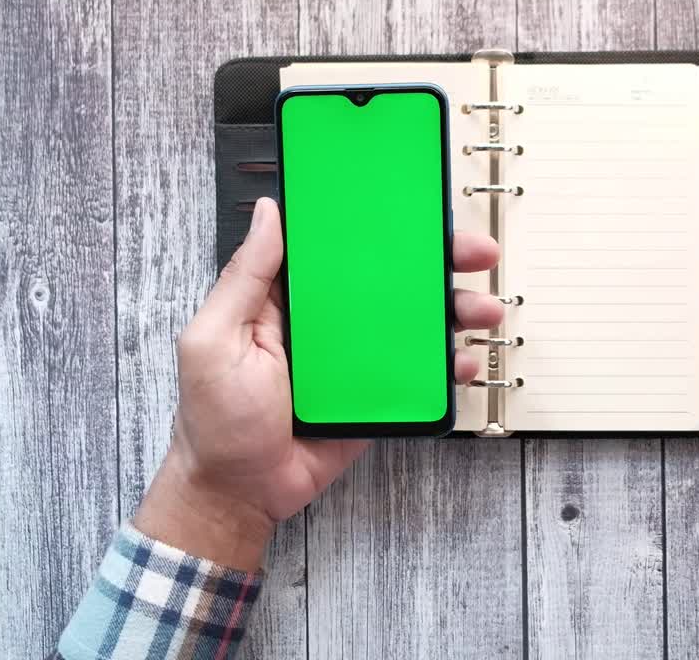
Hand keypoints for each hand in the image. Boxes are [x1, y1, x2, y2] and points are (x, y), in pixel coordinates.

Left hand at [133, 197, 503, 569]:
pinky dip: (447, 366)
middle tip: (475, 252)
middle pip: (391, 279)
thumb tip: (268, 214)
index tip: (417, 207)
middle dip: (439, 261)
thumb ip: (245, 276)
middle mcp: (328, 321)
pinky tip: (462, 361)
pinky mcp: (376, 395)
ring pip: (414, 324)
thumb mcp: (215, 338)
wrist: (241, 492)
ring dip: (455, 310)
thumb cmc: (216, 419)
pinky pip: (418, 374)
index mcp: (289, 297)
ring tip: (483, 309)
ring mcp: (356, 359)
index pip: (340, 248)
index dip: (379, 223)